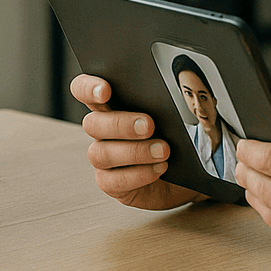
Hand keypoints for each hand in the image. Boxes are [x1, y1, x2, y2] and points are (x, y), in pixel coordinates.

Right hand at [71, 73, 196, 210]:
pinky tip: (159, 168)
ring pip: (101, 153)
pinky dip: (138, 174)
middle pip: (92, 123)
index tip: (105, 91)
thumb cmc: (177, 135)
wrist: (187, 172)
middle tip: (149, 125)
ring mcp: (104, 158)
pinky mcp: (111, 183)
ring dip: (134, 151)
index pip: (83, 89)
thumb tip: (176, 89)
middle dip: (120, 124)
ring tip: (163, 150)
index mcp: (110, 104)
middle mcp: (102, 130)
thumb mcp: (176, 112)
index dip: (87, 88)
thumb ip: (167, 98)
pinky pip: (113, 181)